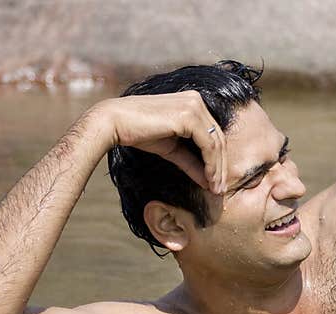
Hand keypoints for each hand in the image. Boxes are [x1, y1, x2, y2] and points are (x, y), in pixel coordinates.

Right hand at [92, 90, 227, 193]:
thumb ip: (191, 162)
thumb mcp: (172, 150)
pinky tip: (209, 180)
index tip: (217, 183)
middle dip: (221, 167)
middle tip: (221, 190)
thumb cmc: (139, 133)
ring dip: (218, 169)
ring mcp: (194, 106)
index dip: (219, 160)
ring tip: (217, 190)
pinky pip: (208, 145)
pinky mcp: (189, 115)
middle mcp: (197, 100)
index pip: (213, 135)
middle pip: (218, 139)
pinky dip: (211, 165)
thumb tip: (209, 181)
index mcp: (194, 103)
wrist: (114, 122)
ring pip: (216, 143)